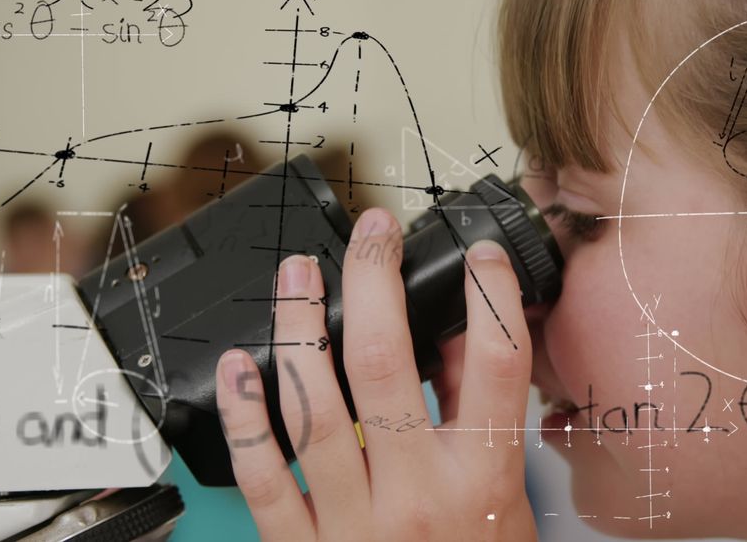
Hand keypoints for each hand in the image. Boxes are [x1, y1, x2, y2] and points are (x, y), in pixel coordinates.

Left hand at [215, 208, 537, 540]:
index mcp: (483, 481)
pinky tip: (241, 365)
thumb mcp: (506, 504)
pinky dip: (246, 415)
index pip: (498, 367)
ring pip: (315, 405)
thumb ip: (483, 422)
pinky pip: (265, 475)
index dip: (491, 296)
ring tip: (298, 274)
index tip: (479, 254)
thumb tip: (457, 340)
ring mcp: (354, 523)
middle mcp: (419, 495)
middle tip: (370, 234)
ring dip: (301, 327)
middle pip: (389, 364)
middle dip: (374, 282)